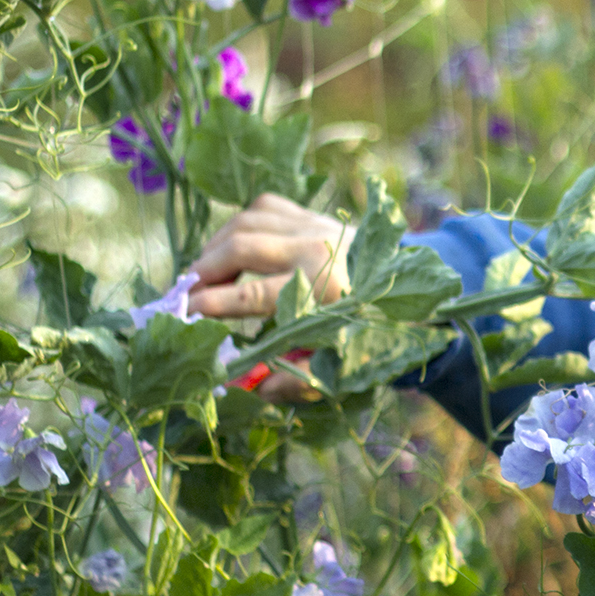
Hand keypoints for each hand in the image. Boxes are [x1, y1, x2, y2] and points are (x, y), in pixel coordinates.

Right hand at [191, 195, 355, 400]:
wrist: (411, 294)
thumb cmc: (368, 335)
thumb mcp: (340, 366)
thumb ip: (297, 379)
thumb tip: (255, 388)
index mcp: (323, 291)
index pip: (251, 293)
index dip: (211, 304)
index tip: (185, 316)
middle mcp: (316, 250)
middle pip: (241, 247)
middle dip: (204, 271)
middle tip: (184, 294)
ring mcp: (313, 225)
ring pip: (246, 222)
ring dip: (214, 247)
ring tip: (199, 275)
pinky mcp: (312, 213)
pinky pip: (263, 207)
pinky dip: (238, 225)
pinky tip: (228, 248)